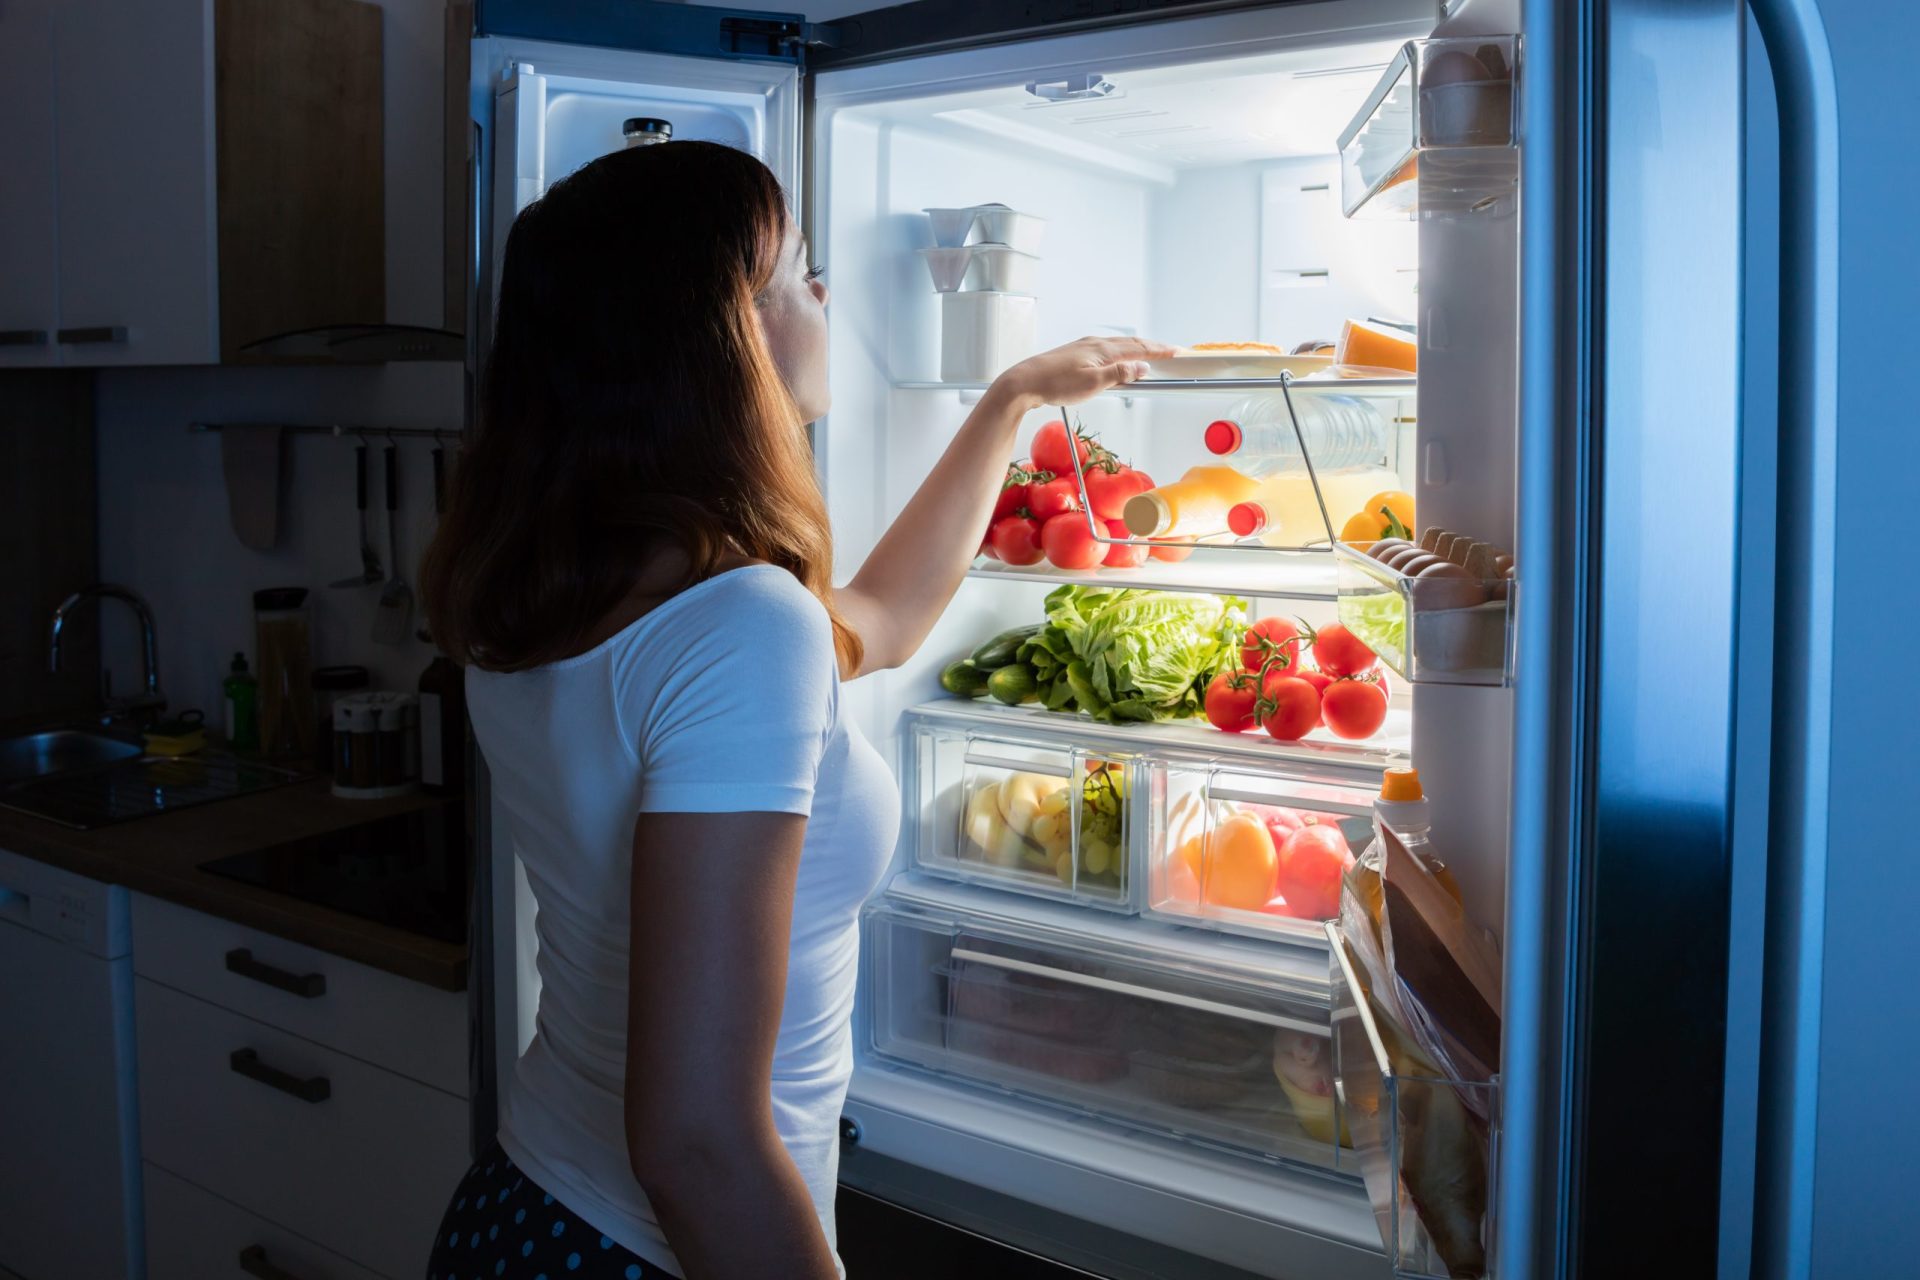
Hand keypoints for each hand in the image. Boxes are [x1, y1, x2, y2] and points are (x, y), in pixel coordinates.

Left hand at [989, 336, 1177, 412]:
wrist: (1025, 382)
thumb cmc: (1055, 384)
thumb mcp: (1093, 384)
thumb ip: (1120, 375)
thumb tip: (1142, 368)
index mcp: (1103, 350)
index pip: (1139, 349)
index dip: (1159, 351)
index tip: (1176, 352)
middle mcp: (1095, 344)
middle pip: (1131, 344)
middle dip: (1152, 347)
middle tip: (1169, 351)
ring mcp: (1084, 348)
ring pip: (1118, 346)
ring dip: (1136, 349)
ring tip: (1148, 354)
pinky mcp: (1075, 355)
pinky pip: (1106, 350)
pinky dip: (1120, 353)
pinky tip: (1116, 360)